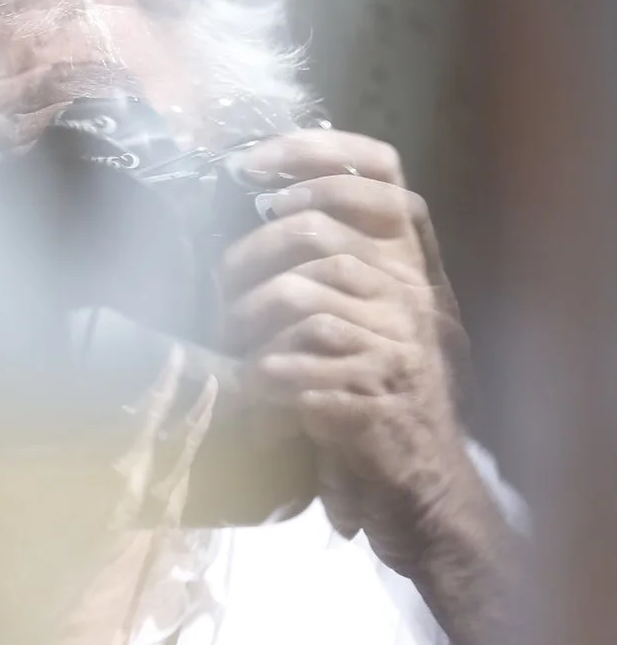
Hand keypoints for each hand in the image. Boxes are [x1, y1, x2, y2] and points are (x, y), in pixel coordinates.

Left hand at [220, 129, 475, 569]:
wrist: (423, 492)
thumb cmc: (374, 400)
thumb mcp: (365, 322)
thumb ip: (333, 265)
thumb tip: (263, 197)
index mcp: (410, 266)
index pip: (381, 173)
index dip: (316, 152)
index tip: (249, 168)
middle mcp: (413, 294)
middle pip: (315, 236)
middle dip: (247, 263)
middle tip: (220, 303)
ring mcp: (398, 344)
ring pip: (299, 300)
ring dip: (247, 328)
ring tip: (237, 354)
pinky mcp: (374, 397)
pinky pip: (293, 366)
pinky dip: (259, 380)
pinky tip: (256, 393)